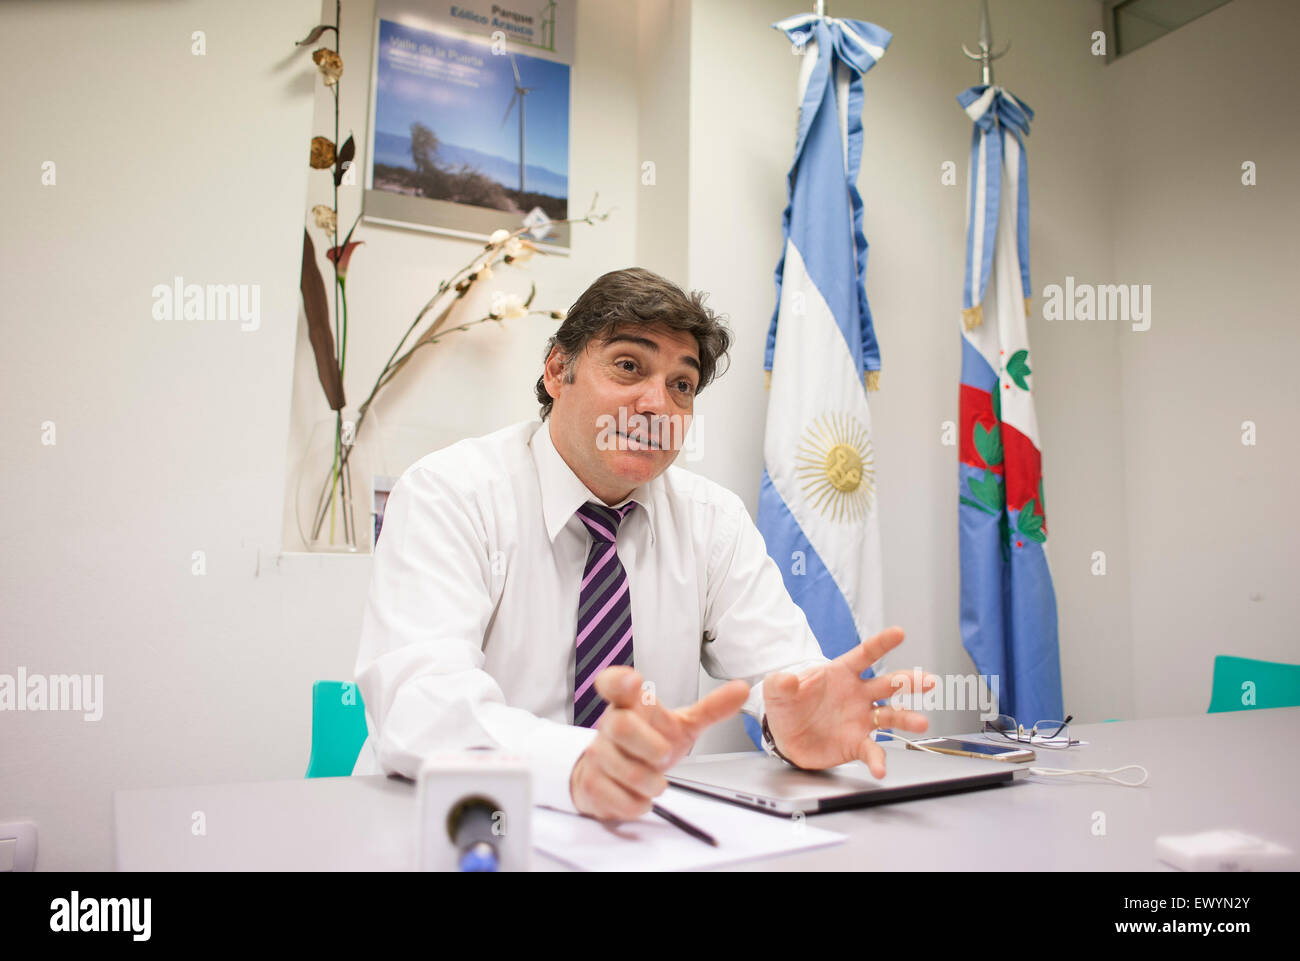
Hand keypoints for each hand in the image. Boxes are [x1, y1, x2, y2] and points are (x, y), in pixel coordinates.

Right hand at [569, 666, 748, 819]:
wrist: (612, 776)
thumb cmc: (646, 745)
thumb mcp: (680, 726)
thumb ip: (710, 709)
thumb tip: (742, 689)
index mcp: (629, 705)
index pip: (613, 683)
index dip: (619, 680)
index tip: (633, 681)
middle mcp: (609, 725)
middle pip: (621, 727)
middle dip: (650, 746)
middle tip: (665, 757)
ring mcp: (597, 754)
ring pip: (622, 768)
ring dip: (649, 781)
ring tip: (656, 782)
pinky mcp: (591, 783)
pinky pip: (614, 796)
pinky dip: (635, 802)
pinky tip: (640, 797)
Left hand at [762, 626, 935, 778]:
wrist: (785, 735)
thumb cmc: (788, 705)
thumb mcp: (777, 689)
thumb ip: (782, 682)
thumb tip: (788, 679)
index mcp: (841, 673)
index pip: (865, 654)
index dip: (881, 643)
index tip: (899, 633)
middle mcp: (858, 694)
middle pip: (888, 684)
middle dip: (909, 681)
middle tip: (927, 681)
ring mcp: (860, 719)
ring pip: (891, 716)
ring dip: (907, 719)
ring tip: (921, 723)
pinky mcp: (856, 743)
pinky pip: (871, 751)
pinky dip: (877, 760)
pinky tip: (881, 769)